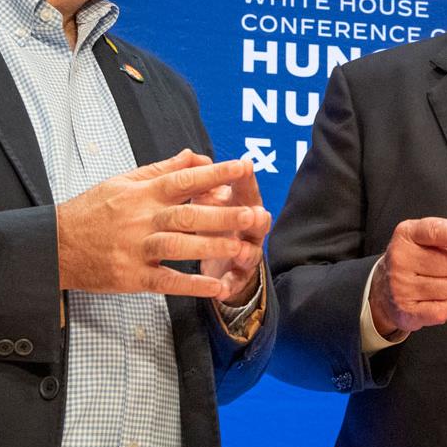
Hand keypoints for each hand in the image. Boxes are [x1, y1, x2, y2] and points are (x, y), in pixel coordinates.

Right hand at [55, 149, 263, 300]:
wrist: (55, 245)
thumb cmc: (92, 210)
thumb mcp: (123, 181)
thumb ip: (161, 170)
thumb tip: (195, 156)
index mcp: (141, 193)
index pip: (184, 179)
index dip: (215, 174)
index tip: (243, 168)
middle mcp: (141, 219)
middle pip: (188, 215)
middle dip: (223, 215)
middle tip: (255, 215)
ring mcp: (136, 249)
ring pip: (180, 247)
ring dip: (213, 247)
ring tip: (243, 249)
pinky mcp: (131, 276)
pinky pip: (166, 281)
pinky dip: (191, 286)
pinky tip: (216, 287)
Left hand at [192, 170, 270, 305]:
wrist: (216, 256)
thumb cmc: (208, 217)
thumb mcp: (204, 197)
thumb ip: (199, 178)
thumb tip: (191, 156)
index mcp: (239, 204)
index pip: (245, 187)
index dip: (245, 177)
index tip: (244, 166)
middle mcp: (247, 228)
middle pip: (256, 221)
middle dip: (254, 216)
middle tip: (254, 212)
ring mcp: (245, 253)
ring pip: (250, 252)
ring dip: (246, 252)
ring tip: (240, 252)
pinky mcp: (236, 277)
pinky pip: (235, 283)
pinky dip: (229, 286)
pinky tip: (221, 290)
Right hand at [369, 217, 446, 335]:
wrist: (385, 287)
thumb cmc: (413, 261)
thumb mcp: (427, 239)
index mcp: (406, 234)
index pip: (435, 231)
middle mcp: (399, 258)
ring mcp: (399, 286)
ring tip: (437, 284)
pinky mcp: (405, 311)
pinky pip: (444, 310)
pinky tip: (437, 299)